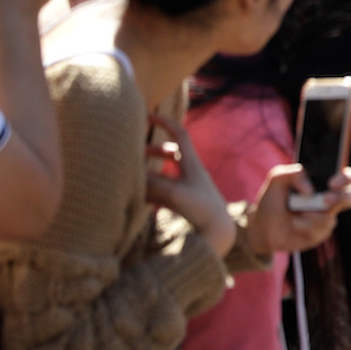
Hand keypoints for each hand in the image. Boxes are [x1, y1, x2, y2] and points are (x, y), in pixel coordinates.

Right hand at [144, 119, 235, 256]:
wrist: (219, 233)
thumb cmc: (201, 210)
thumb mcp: (173, 194)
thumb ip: (151, 184)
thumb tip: (131, 177)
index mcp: (192, 164)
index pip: (180, 135)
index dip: (165, 123)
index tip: (149, 116)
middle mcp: (192, 173)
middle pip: (173, 153)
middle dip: (154, 151)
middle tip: (135, 154)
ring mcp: (190, 188)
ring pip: (168, 173)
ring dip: (151, 173)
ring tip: (134, 178)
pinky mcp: (188, 203)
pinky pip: (168, 191)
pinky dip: (154, 192)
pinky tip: (142, 201)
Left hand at [243, 165, 350, 257]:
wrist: (262, 228)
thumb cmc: (272, 200)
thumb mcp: (277, 179)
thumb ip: (294, 173)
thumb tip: (310, 189)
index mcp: (323, 182)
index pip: (346, 176)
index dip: (345, 178)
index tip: (332, 183)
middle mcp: (330, 199)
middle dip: (341, 199)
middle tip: (325, 201)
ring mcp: (327, 217)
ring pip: (328, 216)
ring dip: (309, 215)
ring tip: (295, 214)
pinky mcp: (321, 233)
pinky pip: (318, 230)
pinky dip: (302, 227)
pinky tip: (294, 226)